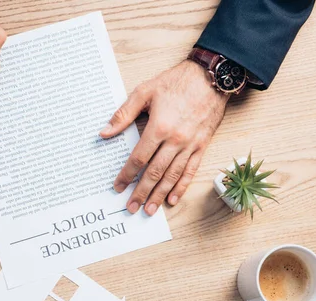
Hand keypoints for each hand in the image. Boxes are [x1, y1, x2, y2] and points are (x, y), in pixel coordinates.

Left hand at [100, 60, 228, 214]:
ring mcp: (190, 145)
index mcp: (159, 128)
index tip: (118, 187)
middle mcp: (175, 140)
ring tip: (148, 210)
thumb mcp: (145, 92)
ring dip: (159, 195)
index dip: (126, 175)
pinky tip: (172, 199)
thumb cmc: (176, 82)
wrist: (211, 76)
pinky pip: (191, 171)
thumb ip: (123, 114)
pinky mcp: (203, 146)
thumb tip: (104, 132)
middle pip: (154, 173)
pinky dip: (181, 187)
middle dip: (141, 192)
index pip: (138, 159)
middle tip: (131, 207)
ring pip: (172, 176)